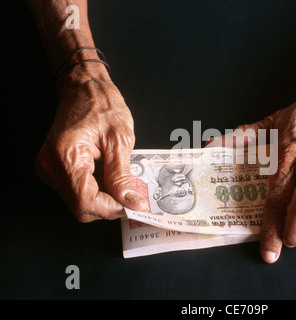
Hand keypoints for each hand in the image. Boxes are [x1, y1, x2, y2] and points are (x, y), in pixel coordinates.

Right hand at [35, 76, 146, 221]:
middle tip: (129, 195)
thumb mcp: (120, 140)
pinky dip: (93, 189)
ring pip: (77, 201)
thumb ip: (122, 176)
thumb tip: (130, 202)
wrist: (84, 88)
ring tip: (116, 179)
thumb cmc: (102, 105)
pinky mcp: (51, 167)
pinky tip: (104, 175)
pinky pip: (74, 191)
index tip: (131, 205)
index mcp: (65, 155)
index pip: (85, 201)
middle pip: (80, 206)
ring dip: (101, 198)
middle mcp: (50, 164)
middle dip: (108, 205)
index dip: (111, 208)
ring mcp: (47, 167)